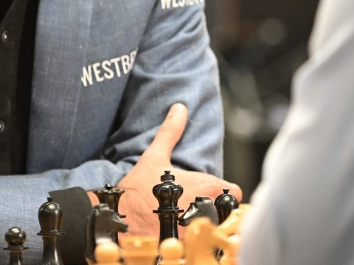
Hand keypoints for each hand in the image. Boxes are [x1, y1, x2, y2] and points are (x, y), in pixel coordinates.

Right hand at [116, 104, 241, 235]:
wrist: (119, 222)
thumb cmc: (138, 190)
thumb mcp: (155, 157)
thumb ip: (171, 132)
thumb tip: (179, 108)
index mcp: (208, 186)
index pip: (234, 192)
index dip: (224, 193)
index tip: (209, 194)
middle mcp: (210, 209)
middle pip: (228, 212)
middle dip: (216, 209)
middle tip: (195, 208)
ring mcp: (202, 230)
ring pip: (218, 227)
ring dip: (207, 224)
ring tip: (187, 222)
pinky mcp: (191, 246)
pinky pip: (205, 243)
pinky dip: (197, 240)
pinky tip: (181, 235)